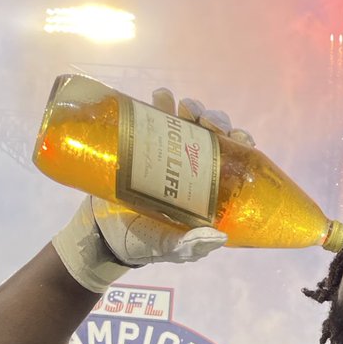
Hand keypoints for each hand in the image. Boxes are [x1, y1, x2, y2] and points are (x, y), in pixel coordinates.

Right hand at [86, 87, 255, 267]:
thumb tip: (220, 237)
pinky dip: (161, 102)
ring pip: (188, 122)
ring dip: (192, 108)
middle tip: (207, 121)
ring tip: (184, 106)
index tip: (240, 137)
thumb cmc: (143, 244)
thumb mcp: (169, 247)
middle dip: (215, 121)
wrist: (100, 233)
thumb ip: (191, 246)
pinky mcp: (142, 144)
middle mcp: (191, 168)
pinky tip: (161, 96)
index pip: (234, 161)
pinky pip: (155, 117)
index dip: (241, 144)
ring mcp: (168, 154)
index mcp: (207, 190)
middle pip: (213, 136)